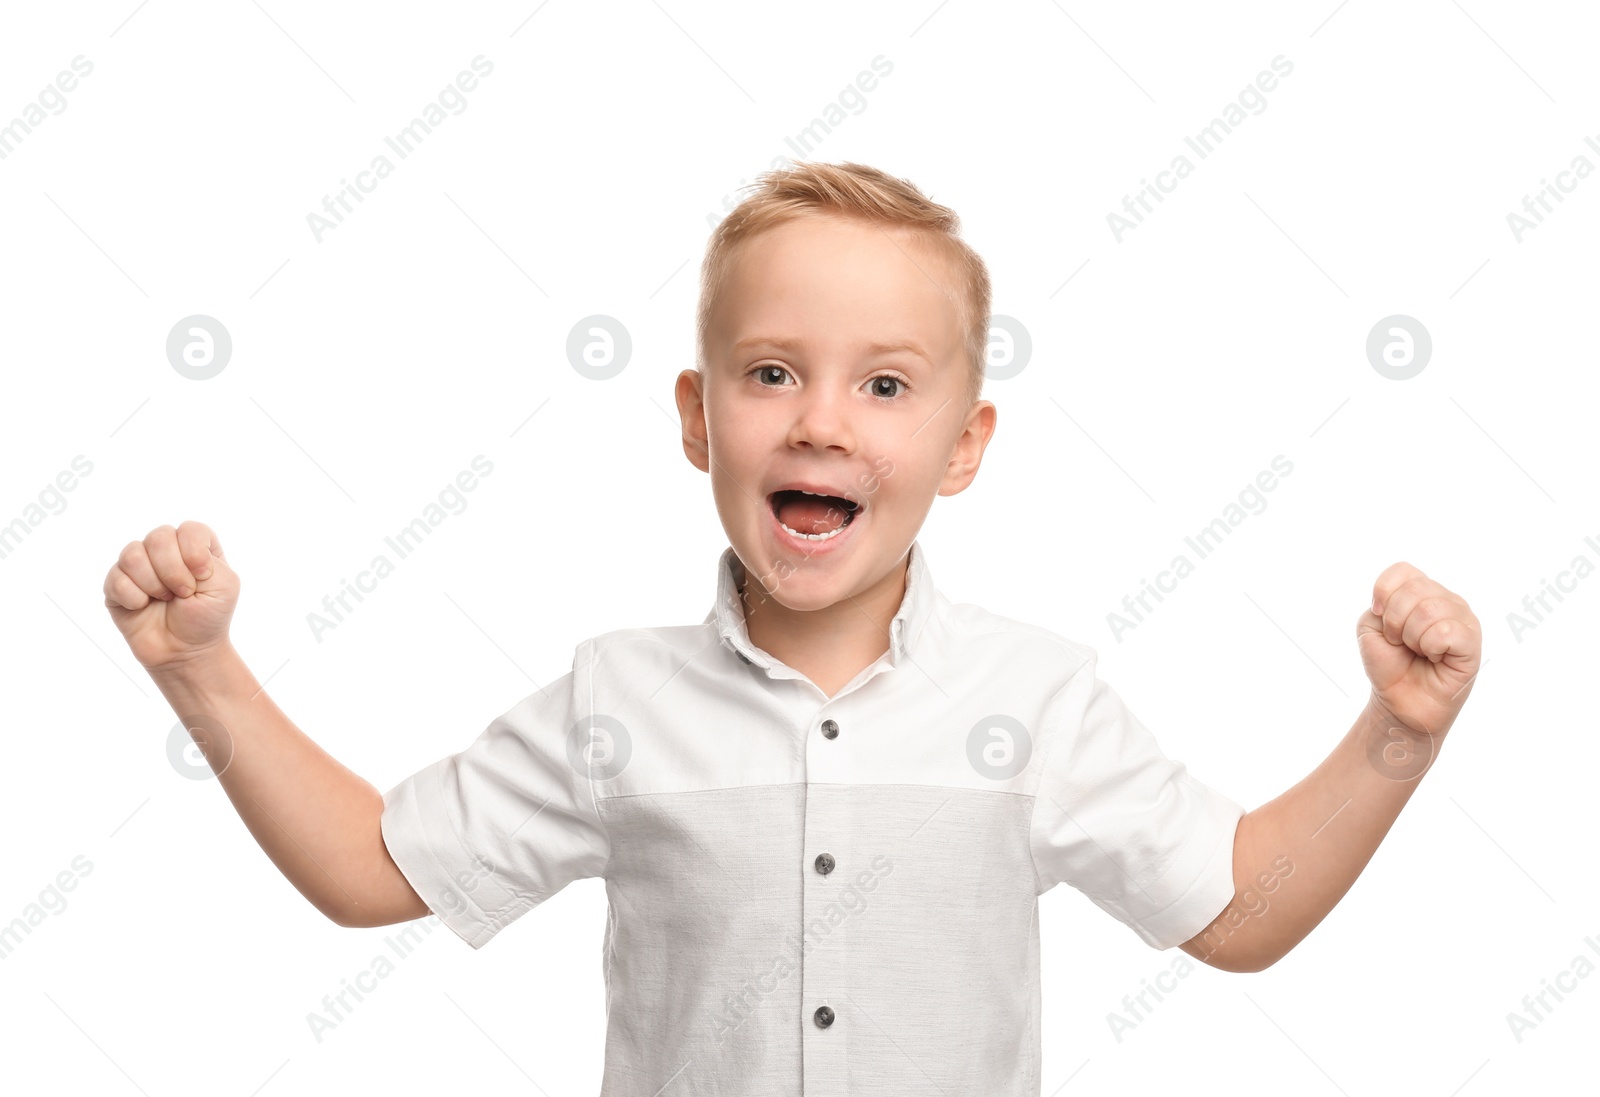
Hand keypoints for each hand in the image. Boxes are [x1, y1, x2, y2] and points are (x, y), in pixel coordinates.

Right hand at [104, 521, 239, 670]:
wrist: (186, 652)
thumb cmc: (207, 617)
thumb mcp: (225, 586)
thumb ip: (207, 559)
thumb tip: (174, 552)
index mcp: (195, 546)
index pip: (190, 529)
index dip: (194, 552)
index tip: (202, 577)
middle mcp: (165, 550)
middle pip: (159, 537)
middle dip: (174, 571)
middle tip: (183, 593)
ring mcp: (139, 566)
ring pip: (133, 555)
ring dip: (154, 584)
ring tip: (164, 600)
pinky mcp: (116, 585)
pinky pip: (116, 579)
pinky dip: (134, 598)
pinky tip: (143, 607)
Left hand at [1357, 562, 1481, 737]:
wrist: (1399, 702)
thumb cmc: (1389, 663)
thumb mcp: (1370, 627)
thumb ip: (1381, 602)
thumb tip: (1402, 599)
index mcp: (1423, 591)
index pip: (1402, 570)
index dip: (1383, 593)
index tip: (1381, 619)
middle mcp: (1447, 599)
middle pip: (1414, 588)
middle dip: (1394, 621)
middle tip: (1401, 642)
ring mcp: (1464, 619)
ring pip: (1429, 609)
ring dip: (1411, 637)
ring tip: (1419, 651)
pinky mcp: (1473, 642)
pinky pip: (1446, 632)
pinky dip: (1430, 647)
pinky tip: (1435, 658)